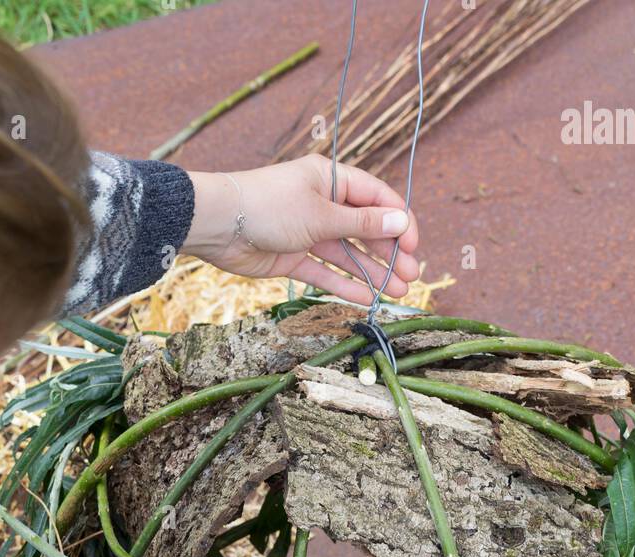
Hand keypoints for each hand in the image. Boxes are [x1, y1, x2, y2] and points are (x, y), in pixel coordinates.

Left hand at [184, 154, 419, 304]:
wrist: (219, 225)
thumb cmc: (269, 206)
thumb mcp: (321, 215)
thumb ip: (361, 224)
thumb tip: (400, 222)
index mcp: (331, 179)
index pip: (376, 198)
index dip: (398, 220)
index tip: (415, 245)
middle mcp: (322, 203)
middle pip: (364, 229)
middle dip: (389, 252)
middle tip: (412, 276)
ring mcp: (309, 231)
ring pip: (348, 253)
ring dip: (372, 272)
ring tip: (397, 292)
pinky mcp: (294, 256)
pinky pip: (326, 271)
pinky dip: (345, 284)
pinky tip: (367, 298)